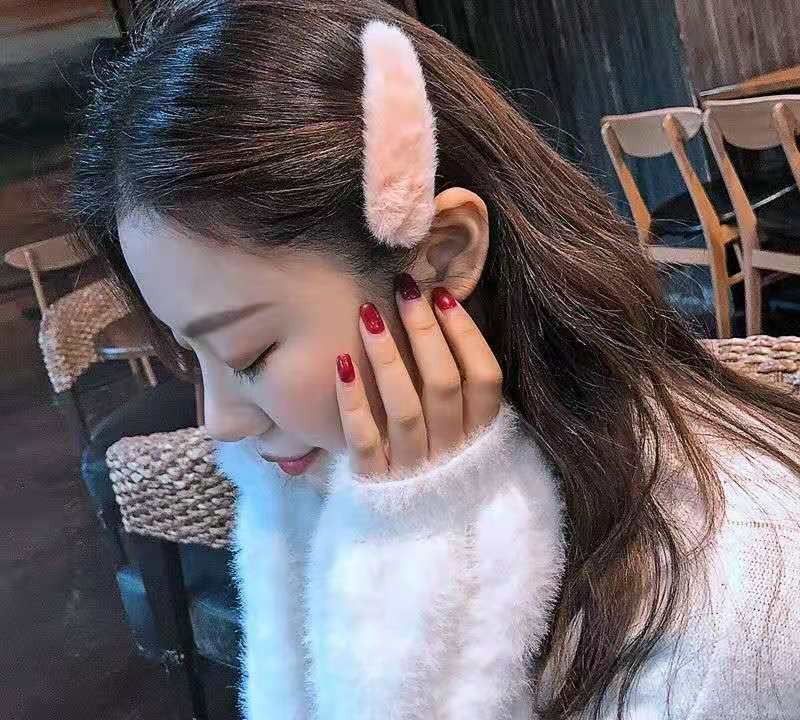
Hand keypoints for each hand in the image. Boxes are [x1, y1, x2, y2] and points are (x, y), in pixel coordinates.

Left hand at [334, 273, 502, 476]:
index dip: (465, 333)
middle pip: (443, 383)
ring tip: (369, 313)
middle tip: (404, 290)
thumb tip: (440, 316)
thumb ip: (460, 391)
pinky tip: (342, 363)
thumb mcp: (464, 433)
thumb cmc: (438, 466)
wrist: (413, 536)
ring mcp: (413, 468)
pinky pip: (363, 439)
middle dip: (423, 330)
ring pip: (404, 406)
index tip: (441, 295)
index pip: (484, 377)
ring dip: (387, 356)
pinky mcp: (375, 482)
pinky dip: (353, 401)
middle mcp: (452, 450)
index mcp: (481, 435)